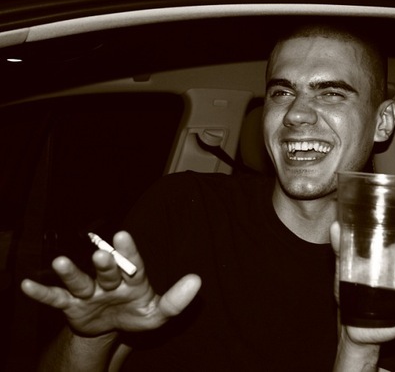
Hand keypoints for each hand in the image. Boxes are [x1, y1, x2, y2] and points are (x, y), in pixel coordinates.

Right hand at [21, 231, 201, 336]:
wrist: (112, 327)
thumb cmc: (137, 312)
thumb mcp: (158, 313)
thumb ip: (176, 300)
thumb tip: (197, 280)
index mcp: (132, 280)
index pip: (133, 263)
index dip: (129, 251)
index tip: (125, 236)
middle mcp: (109, 281)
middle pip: (106, 270)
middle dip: (104, 263)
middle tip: (101, 253)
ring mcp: (89, 292)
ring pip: (80, 280)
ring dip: (70, 272)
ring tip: (61, 262)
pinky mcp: (71, 306)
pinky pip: (56, 298)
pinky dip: (43, 293)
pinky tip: (28, 285)